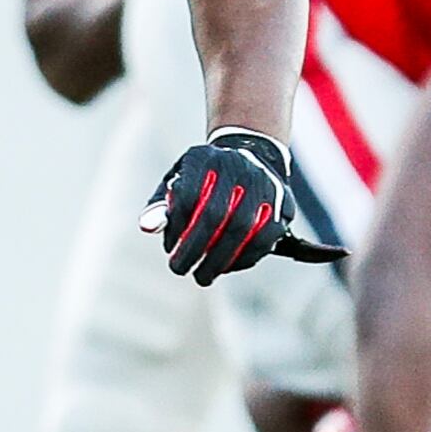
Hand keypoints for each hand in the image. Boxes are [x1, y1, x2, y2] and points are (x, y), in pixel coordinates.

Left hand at [144, 128, 339, 283]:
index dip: (176, 228)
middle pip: (216, 214)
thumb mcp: (178, 179)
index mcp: (205, 158)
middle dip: (195, 249)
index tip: (169, 250)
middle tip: (180, 270)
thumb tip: (147, 227)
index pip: (187, 195)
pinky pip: (265, 237)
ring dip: (220, 259)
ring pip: (243, 228)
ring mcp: (264, 183)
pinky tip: (227, 267)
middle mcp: (237, 166)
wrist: (252, 155)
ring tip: (203, 276)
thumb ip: (160, 204)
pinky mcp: (283, 203)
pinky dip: (245, 258)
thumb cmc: (205, 177)